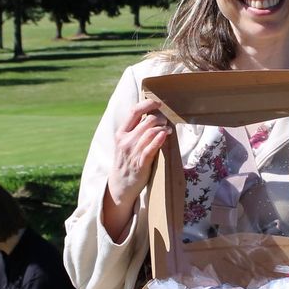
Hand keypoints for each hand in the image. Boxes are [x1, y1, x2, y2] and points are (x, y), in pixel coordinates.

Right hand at [104, 98, 170, 239]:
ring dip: (162, 128)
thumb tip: (151, 115)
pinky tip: (165, 135)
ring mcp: (132, 153)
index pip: (133, 112)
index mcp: (121, 134)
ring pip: (150, 133)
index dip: (147, 104)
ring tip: (168, 129)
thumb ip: (135, 131)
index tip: (158, 102)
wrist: (120, 186)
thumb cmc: (126, 161)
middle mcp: (125, 141)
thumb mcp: (125, 144)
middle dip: (160, 118)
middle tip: (167, 120)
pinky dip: (159, 139)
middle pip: (146, 121)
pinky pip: (151, 148)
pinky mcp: (140, 164)